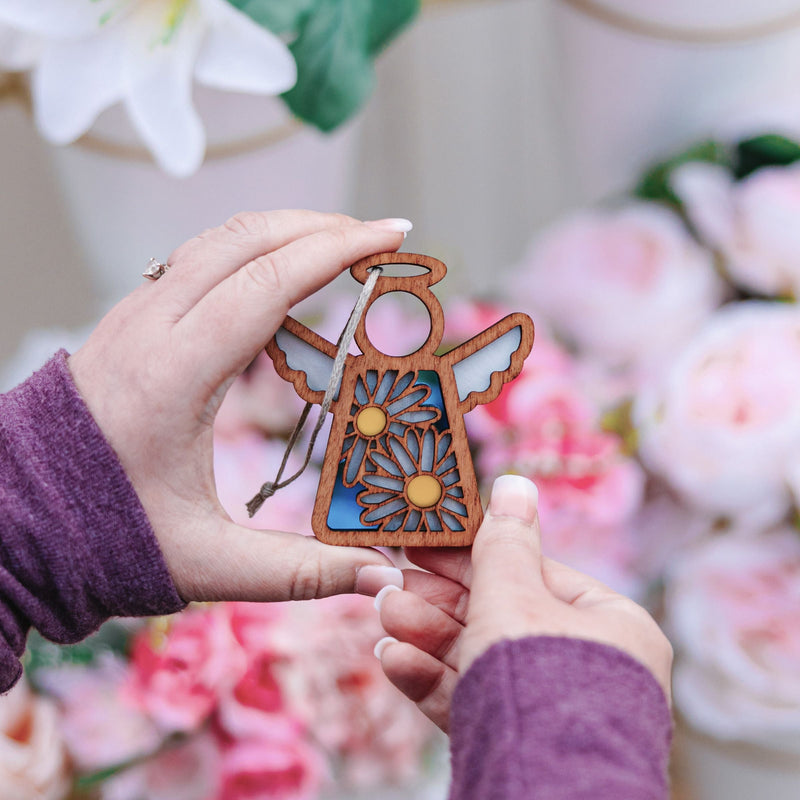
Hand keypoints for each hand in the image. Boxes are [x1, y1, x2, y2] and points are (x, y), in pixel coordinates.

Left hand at [69, 210, 410, 602]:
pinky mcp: (130, 320)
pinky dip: (252, 252)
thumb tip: (382, 576)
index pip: (267, 282)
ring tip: (343, 246)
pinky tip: (282, 277)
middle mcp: (150, 327)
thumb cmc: (102, 539)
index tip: (391, 238)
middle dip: (323, 227)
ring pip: (219, 240)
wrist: (12, 523)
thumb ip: (302, 570)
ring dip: (286, 232)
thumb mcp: (208, 563)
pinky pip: (198, 261)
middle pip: (247, 240)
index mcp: (173, 376)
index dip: (337, 252)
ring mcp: (134, 316)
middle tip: (382, 238)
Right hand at [375, 475, 672, 731]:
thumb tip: (516, 484)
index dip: (472, 555)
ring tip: (384, 612)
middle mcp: (588, 669)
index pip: (533, 574)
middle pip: (500, 618)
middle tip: (393, 580)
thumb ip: (505, 543)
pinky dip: (432, 679)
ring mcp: (553, 711)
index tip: (426, 544)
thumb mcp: (515, 597)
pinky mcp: (520, 744)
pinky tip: (392, 657)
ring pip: (480, 660)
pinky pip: (475, 700)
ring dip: (426, 635)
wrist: (542, 793)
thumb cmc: (542, 684)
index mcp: (611, 626)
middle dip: (438, 600)